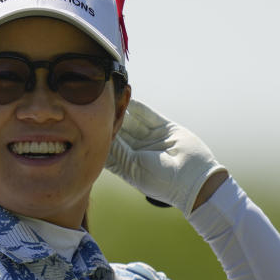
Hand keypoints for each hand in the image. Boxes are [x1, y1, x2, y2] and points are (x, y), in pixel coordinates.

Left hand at [106, 99, 226, 215]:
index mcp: (130, 166)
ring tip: (109, 99)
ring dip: (122, 111)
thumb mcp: (133, 167)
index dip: (99, 137)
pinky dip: (138, 108)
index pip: (110, 149)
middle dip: (109, 122)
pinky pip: (148, 115)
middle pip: (121, 133)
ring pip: (133, 122)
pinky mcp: (166, 128)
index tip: (85, 126)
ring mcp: (153, 140)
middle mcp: (140, 152)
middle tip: (94, 108)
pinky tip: (127, 98)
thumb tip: (101, 135)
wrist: (193, 180)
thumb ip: (118, 150)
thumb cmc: (160, 181)